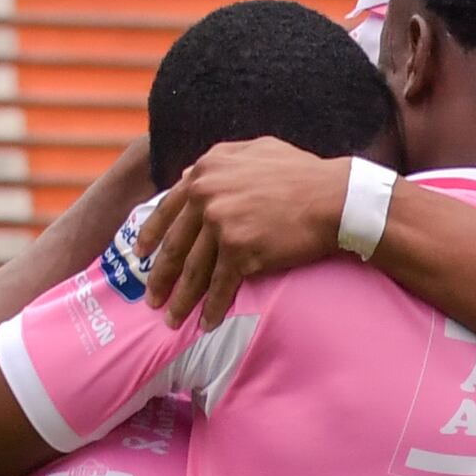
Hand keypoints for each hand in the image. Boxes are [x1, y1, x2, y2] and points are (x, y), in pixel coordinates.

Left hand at [131, 140, 360, 330]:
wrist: (335, 199)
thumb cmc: (304, 175)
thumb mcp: (256, 152)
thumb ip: (221, 162)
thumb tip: (188, 176)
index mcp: (207, 169)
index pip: (168, 206)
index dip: (152, 235)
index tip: (140, 254)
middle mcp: (207, 193)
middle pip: (176, 244)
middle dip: (161, 276)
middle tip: (150, 298)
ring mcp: (221, 221)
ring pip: (193, 270)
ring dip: (181, 300)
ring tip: (172, 320)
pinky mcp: (239, 249)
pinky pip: (220, 286)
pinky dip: (212, 308)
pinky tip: (206, 323)